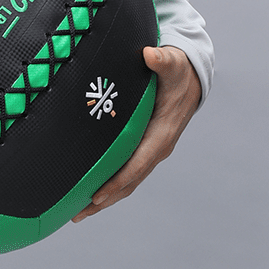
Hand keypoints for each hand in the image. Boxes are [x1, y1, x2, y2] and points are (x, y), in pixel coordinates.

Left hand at [72, 44, 199, 219]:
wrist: (191, 78)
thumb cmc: (178, 71)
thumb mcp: (172, 63)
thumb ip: (161, 60)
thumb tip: (150, 54)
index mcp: (162, 134)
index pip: (137, 164)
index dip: (117, 181)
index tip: (97, 195)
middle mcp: (157, 148)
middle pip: (129, 182)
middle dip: (105, 199)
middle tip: (77, 214)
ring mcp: (150, 151)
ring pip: (127, 182)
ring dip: (104, 199)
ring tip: (77, 213)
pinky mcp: (143, 149)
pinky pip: (125, 173)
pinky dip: (109, 186)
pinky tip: (88, 193)